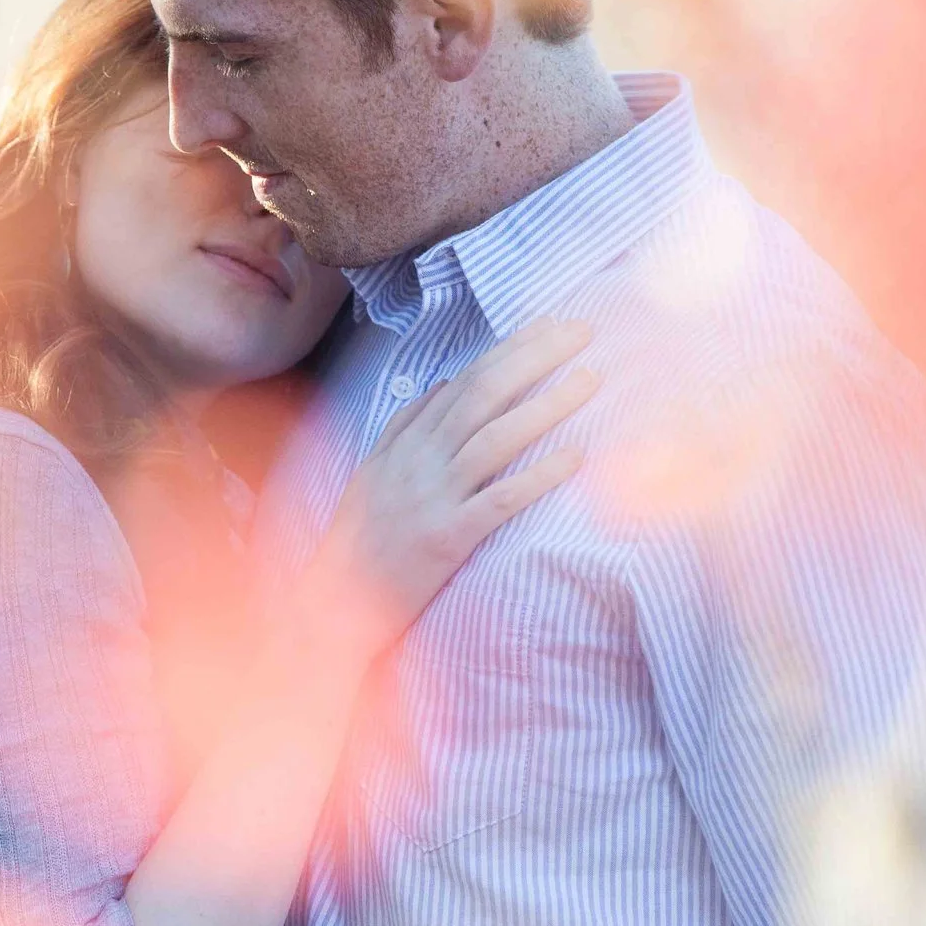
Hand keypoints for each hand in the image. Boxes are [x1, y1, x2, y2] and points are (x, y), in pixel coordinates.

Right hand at [299, 318, 596, 659]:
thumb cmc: (360, 537)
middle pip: (486, 394)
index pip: (467, 380)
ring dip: (547, 405)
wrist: (335, 600)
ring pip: (496, 437)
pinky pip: (500, 500)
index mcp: (407, 441)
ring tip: (590, 380)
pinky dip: (537, 475)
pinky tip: (574, 456)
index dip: (512, 349)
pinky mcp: (447, 538)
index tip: (552, 325)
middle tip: (583, 332)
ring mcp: (434, 497)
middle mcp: (420, 460)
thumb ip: (408, 422)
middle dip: (536, 357)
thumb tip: (448, 379)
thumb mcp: (374, 468)